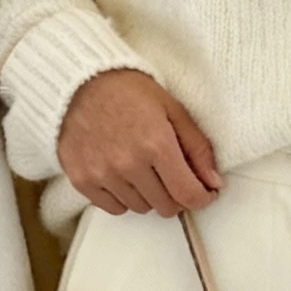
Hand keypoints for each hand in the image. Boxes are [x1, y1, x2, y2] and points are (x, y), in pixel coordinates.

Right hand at [57, 68, 222, 215]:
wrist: (78, 81)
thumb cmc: (126, 90)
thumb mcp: (172, 109)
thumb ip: (197, 147)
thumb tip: (213, 181)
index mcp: (156, 144)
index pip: (188, 194)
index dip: (202, 198)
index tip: (203, 192)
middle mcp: (129, 163)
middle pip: (166, 207)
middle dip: (176, 195)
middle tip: (171, 175)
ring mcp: (103, 174)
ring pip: (141, 208)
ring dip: (148, 195)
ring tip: (142, 167)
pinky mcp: (82, 180)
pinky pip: (114, 208)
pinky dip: (123, 198)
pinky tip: (122, 175)